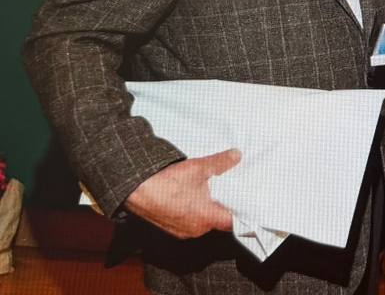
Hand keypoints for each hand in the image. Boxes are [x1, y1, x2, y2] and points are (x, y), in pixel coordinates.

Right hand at [124, 148, 239, 238]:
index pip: (233, 222)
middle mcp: (196, 230)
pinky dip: (194, 211)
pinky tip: (193, 197)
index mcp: (207, 219)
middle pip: (218, 220)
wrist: (135, 189)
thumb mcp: (198, 168)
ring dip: (207, 209)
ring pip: (203, 221)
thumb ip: (221, 163)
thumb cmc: (167, 182)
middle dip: (224, 206)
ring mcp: (182, 231)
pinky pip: (189, 221)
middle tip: (230, 190)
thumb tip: (237, 155)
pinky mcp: (170, 228)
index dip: (241, 212)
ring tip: (211, 191)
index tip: (246, 201)